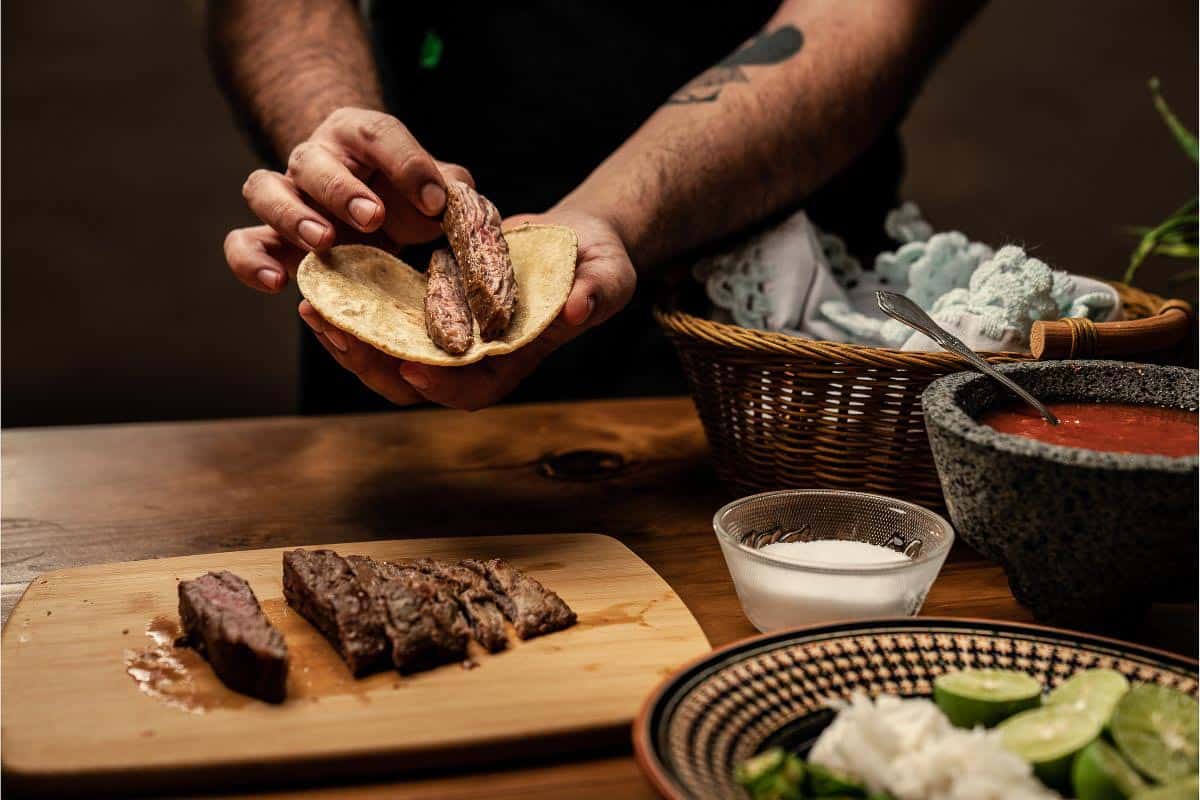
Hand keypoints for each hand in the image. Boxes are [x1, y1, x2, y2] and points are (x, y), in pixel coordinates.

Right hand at [227, 107, 471, 292]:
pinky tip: (277, 282)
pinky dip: (250, 260)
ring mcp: (286, 195)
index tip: (435, 202)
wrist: (367, 208)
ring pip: (263, 189)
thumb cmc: (404, 196)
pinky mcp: (268, 236)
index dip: (407, 164)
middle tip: (373, 218)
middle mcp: (316, 158)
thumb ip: (452, 189)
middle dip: (342, 189)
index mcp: (361, 136)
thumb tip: (462, 202)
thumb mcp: (434, 187)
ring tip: (323, 242)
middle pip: (314, 160)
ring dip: (292, 215)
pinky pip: (241, 241)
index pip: (379, 134)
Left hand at [296, 208, 636, 409]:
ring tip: (316, 311)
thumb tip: (577, 309)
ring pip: (388, 352)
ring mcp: (448, 332)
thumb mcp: (609, 273)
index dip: (442, 386)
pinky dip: (355, 305)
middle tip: (337, 334)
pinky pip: (384, 315)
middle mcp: (474, 355)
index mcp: (514, 359)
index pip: (473, 389)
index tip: (411, 368)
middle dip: (373, 365)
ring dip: (350, 338)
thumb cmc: (597, 263)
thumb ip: (597, 292)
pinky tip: (325, 283)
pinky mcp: (429, 302)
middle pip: (415, 381)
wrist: (575, 240)